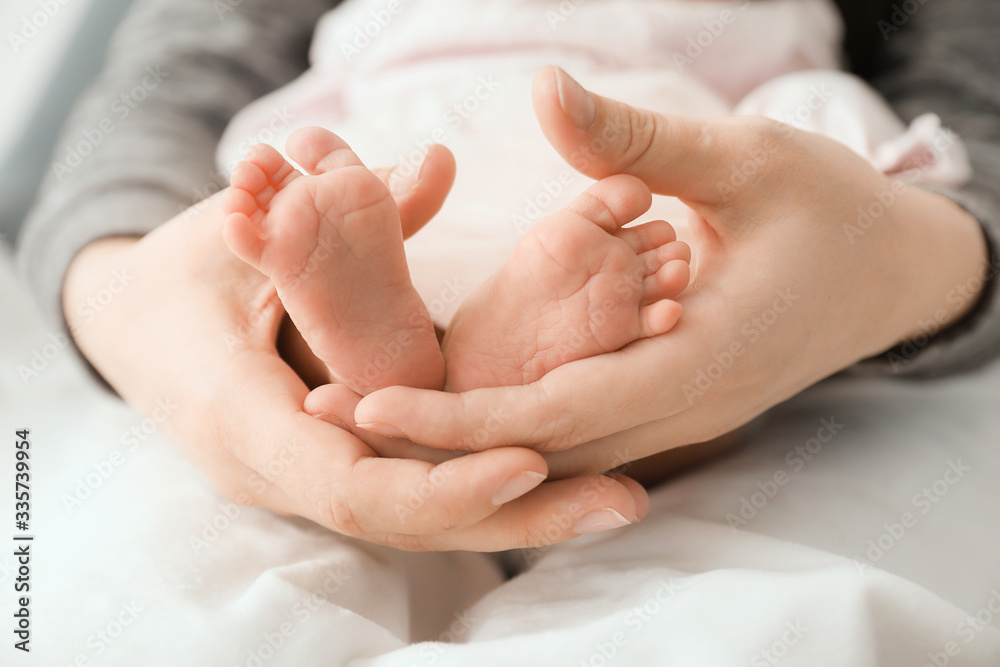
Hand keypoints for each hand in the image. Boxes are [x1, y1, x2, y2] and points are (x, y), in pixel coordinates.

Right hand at [62, 144, 647, 549]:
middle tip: (621, 505)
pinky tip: (562, 478)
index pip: (354, 489)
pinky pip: (414, 494)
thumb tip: (436, 161)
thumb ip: (328, 209)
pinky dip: (484, 490)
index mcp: (244, 424)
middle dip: (514, 519)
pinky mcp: (335, 470)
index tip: (531, 461)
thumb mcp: (239, 233)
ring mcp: (308, 483)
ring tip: (618, 502)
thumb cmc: (179, 274)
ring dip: (519, 515)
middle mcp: (281, 476)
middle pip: (408, 524)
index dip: (443, 484)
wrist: (133, 326)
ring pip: (420, 520)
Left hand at [349, 67, 989, 475]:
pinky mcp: (670, 402)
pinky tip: (450, 397)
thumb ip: (640, 140)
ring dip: (465, 435)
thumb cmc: (830, 210)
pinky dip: (512, 420)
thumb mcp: (746, 156)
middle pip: (542, 449)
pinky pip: (581, 429)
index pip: (562, 409)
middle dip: (438, 438)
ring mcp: (677, 414)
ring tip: (367, 407)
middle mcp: (683, 406)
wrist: (891, 273)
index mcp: (702, 354)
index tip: (370, 405)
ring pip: (556, 450)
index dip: (462, 416)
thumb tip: (543, 93)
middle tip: (331, 408)